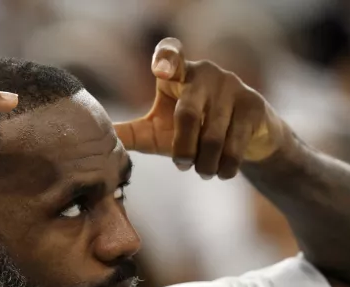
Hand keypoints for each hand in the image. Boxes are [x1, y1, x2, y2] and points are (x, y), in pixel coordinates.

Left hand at [113, 38, 290, 179]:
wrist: (244, 137)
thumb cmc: (190, 131)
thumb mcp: (157, 131)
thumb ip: (129, 133)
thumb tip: (97, 140)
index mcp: (178, 73)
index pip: (171, 52)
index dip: (167, 58)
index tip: (161, 70)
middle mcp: (205, 73)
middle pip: (187, 114)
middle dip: (183, 148)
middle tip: (182, 165)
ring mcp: (232, 86)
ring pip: (212, 135)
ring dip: (205, 163)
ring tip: (203, 172)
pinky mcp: (253, 105)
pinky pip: (235, 143)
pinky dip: (226, 165)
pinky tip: (223, 172)